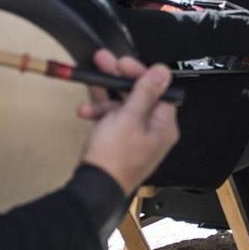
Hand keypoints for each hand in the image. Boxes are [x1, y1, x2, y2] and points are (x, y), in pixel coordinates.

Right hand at [77, 49, 178, 192]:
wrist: (94, 188)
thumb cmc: (113, 156)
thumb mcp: (129, 117)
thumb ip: (145, 92)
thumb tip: (163, 72)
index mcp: (163, 125)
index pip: (158, 90)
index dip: (139, 74)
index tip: (122, 63)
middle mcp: (153, 130)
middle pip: (139, 95)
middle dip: (118, 79)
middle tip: (102, 61)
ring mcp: (136, 137)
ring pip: (122, 106)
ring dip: (104, 96)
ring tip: (89, 82)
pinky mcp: (120, 142)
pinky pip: (112, 120)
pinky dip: (100, 113)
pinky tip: (85, 110)